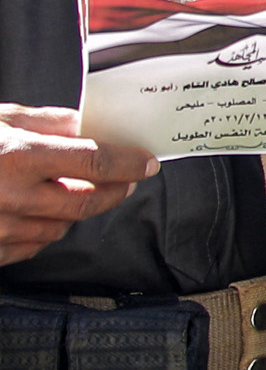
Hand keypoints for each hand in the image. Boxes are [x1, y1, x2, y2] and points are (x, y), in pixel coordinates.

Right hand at [0, 107, 153, 265]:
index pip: (94, 164)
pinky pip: (30, 247)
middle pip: (86, 203)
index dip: (127, 164)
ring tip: (80, 194)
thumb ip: (41, 121)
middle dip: (114, 192)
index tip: (147, 163)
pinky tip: (39, 215)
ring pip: (60, 228)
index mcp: (17, 157)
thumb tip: (81, 125)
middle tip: (127, 180)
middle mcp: (11, 197)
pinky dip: (43, 232)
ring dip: (77, 213)